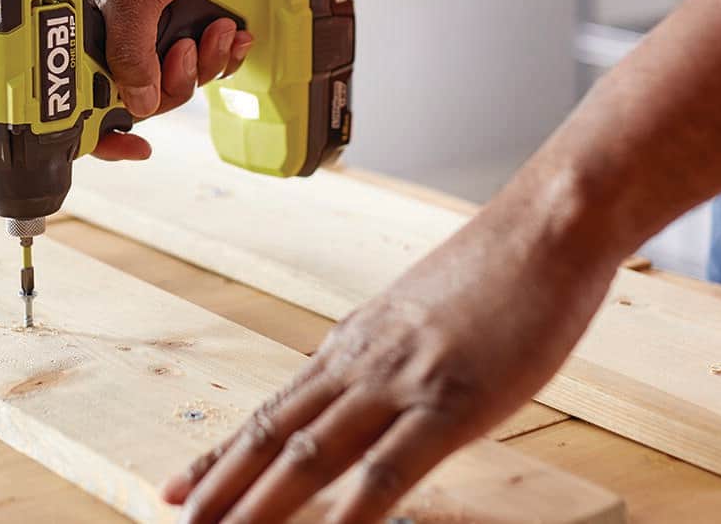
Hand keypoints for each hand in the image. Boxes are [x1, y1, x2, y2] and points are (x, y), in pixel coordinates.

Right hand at [71, 0, 252, 161]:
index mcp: (71, 33)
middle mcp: (101, 39)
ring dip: (202, 65)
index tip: (136, 148)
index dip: (101, 133)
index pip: (74, 101)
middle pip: (135, 98)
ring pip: (171, 83)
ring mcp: (138, 36)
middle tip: (184, 51)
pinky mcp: (170, 28)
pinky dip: (217, 54)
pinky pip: (195, 63)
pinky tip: (231, 33)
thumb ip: (131, 53)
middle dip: (172, 83)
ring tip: (216, 32)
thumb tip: (137, 106)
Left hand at [161, 171, 618, 522]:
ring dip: (260, 502)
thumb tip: (370, 382)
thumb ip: (390, 349)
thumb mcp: (424, 308)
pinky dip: (351, 512)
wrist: (545, 226)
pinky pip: (389, 468)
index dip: (223, 452)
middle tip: (175, 518)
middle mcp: (363, 362)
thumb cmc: (499, 265)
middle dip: (221, 483)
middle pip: (275, 432)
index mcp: (357, 342)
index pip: (275, 408)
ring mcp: (403, 382)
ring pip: (312, 452)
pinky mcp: (451, 402)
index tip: (181, 483)